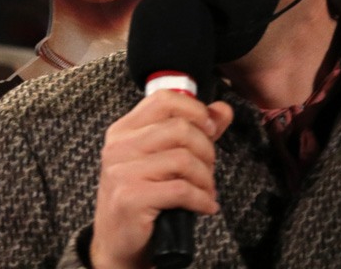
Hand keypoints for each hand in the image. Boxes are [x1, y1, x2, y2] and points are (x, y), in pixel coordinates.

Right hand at [89, 91, 232, 268]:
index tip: (210, 130)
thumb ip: (193, 131)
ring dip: (206, 179)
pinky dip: (202, 200)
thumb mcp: (163, 159)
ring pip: (184, 159)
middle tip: (208, 170)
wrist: (117, 241)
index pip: (164, 99)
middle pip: (180, 129)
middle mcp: (118, 146)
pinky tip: (204, 206)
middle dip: (207, 151)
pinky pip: (182, 190)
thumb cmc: (142, 197)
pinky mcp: (131, 197)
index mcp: (123, 130)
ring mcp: (122, 171)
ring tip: (206, 191)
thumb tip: (222, 109)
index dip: (195, 111)